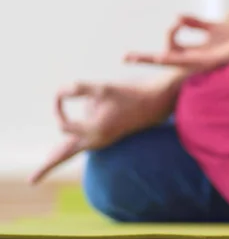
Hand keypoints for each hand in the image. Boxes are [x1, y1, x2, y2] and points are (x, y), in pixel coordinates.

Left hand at [29, 80, 173, 183]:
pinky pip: (83, 146)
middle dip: (48, 167)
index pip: (63, 125)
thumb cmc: (129, 94)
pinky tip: (63, 151)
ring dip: (59, 158)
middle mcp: (97, 140)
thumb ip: (79, 88)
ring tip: (45, 166)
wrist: (155, 104)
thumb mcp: (103, 88)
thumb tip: (60, 91)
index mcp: (95, 131)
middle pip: (66, 156)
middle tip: (32, 182)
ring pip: (74, 151)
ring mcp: (102, 140)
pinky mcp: (106, 137)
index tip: (62, 94)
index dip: (58, 107)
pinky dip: (70, 150)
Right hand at [124, 15, 228, 70]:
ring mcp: (200, 62)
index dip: (163, 39)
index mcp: (195, 54)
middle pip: (164, 60)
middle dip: (144, 59)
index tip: (174, 23)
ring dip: (154, 59)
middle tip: (123, 58)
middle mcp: (194, 61)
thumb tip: (175, 15)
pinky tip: (162, 56)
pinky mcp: (209, 60)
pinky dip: (174, 57)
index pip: (169, 51)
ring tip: (136, 57)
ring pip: (172, 61)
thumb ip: (195, 24)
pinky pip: (188, 59)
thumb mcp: (214, 29)